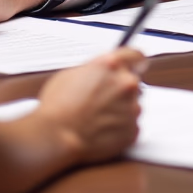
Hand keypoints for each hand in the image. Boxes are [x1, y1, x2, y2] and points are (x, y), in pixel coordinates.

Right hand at [36, 48, 144, 164]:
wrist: (56, 137)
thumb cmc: (58, 107)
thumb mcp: (70, 74)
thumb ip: (94, 69)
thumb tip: (98, 73)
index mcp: (111, 65)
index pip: (136, 55)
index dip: (134, 61)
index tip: (135, 65)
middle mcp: (125, 83)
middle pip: (133, 82)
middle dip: (120, 89)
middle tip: (102, 100)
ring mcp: (131, 108)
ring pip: (132, 105)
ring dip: (120, 110)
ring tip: (98, 118)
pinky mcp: (132, 130)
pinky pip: (130, 126)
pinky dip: (120, 128)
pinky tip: (102, 130)